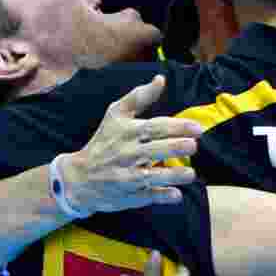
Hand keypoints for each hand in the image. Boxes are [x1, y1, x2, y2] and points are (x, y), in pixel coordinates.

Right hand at [62, 76, 203, 213]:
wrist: (78, 178)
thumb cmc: (104, 142)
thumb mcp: (116, 116)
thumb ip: (139, 97)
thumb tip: (161, 79)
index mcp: (126, 132)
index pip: (154, 127)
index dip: (176, 127)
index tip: (197, 128)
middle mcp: (126, 154)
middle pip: (153, 150)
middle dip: (175, 148)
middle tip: (193, 146)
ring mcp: (127, 176)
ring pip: (151, 176)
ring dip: (173, 175)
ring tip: (190, 173)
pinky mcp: (129, 196)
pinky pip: (147, 196)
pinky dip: (161, 196)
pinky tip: (176, 195)